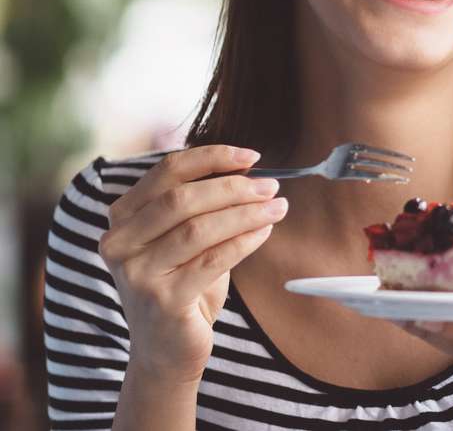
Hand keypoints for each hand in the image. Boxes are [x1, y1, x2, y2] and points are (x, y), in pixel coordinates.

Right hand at [98, 145, 287, 382]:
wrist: (167, 350)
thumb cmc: (182, 286)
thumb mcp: (184, 240)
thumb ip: (203, 206)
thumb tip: (249, 172)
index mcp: (123, 217)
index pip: (167, 171)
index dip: (212, 158)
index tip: (252, 157)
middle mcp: (120, 242)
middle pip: (182, 199)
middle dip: (234, 188)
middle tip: (271, 186)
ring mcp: (137, 273)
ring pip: (198, 229)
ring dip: (245, 213)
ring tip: (277, 207)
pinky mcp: (163, 300)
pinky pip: (213, 260)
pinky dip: (244, 241)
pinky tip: (265, 232)